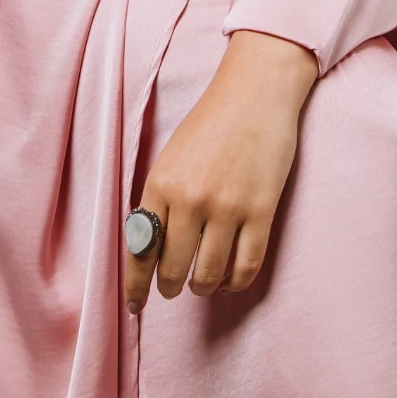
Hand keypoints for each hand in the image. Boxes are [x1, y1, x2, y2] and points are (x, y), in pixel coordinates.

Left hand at [124, 29, 316, 314]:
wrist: (256, 91)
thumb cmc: (212, 122)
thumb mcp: (171, 157)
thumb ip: (160, 201)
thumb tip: (151, 249)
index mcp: (160, 183)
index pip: (140, 250)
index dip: (136, 286)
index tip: (135, 306)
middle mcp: (190, 199)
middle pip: (172, 270)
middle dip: (170, 287)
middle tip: (173, 287)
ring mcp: (227, 207)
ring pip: (209, 276)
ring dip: (203, 288)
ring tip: (203, 284)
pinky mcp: (261, 211)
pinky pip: (245, 267)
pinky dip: (235, 282)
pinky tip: (231, 279)